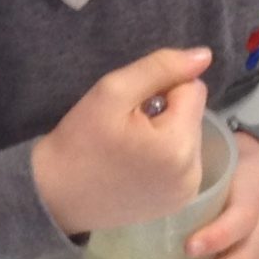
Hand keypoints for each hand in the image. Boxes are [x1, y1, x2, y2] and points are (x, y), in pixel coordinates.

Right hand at [32, 47, 211, 237]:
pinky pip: (185, 162)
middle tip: (127, 129)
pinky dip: (166, 157)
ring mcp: (187, 192)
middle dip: (165, 113)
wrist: (55, 196)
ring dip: (166, 134)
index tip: (132, 108)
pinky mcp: (179, 203)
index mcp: (179, 146)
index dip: (161, 89)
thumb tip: (204, 55)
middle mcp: (193, 173)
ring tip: (130, 148)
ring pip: (191, 137)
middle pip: (194, 115)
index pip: (193, 89)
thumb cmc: (79, 141)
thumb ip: (160, 68)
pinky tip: (136, 165)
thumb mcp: (113, 91)